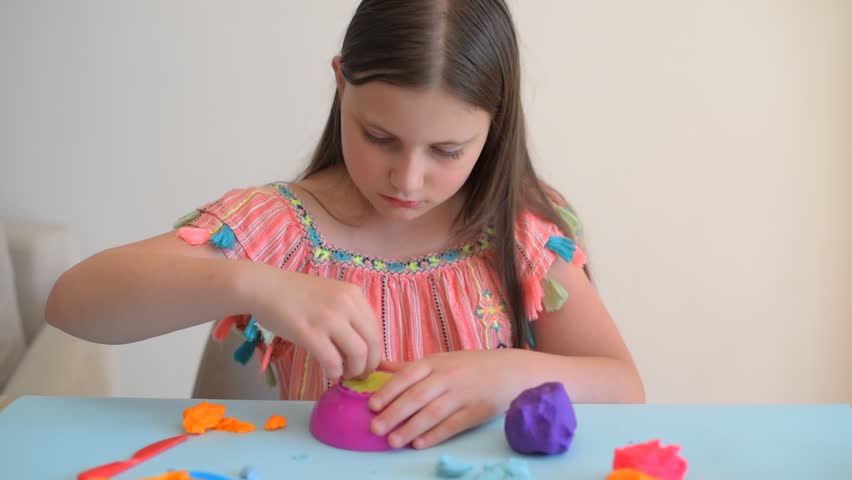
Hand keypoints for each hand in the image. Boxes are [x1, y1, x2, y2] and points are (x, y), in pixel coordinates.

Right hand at [240, 264, 381, 380]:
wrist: (264, 287)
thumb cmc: (294, 293)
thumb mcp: (330, 295)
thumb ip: (347, 314)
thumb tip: (362, 344)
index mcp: (353, 294)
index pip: (376, 329)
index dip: (376, 351)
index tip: (367, 362)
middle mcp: (346, 304)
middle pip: (372, 343)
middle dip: (369, 365)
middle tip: (359, 374)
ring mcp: (328, 318)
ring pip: (358, 354)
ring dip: (354, 371)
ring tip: (343, 373)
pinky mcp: (309, 332)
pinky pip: (332, 360)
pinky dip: (335, 372)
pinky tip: (330, 373)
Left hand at [367, 349, 526, 448]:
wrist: (510, 370)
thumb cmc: (470, 366)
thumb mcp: (441, 360)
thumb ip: (410, 366)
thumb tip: (379, 366)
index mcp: (435, 363)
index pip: (407, 376)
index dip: (389, 391)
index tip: (372, 406)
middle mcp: (447, 377)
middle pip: (416, 396)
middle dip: (394, 414)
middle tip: (375, 428)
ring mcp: (462, 395)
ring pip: (432, 413)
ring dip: (410, 428)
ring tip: (393, 441)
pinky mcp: (475, 412)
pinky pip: (452, 426)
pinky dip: (434, 435)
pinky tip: (419, 444)